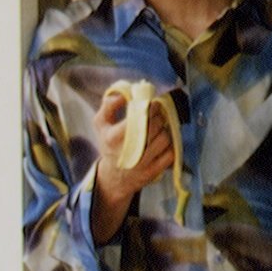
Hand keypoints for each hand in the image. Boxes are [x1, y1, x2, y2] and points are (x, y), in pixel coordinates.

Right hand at [89, 89, 174, 242]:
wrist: (115, 177)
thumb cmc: (109, 145)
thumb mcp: (100, 124)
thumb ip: (108, 105)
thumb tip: (125, 93)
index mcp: (113, 138)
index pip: (137, 119)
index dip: (149, 108)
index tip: (153, 103)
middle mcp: (129, 152)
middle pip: (154, 127)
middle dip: (158, 116)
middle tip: (157, 113)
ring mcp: (143, 164)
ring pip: (164, 139)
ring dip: (164, 130)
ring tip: (158, 127)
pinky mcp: (154, 172)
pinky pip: (171, 153)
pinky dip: (169, 145)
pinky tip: (161, 142)